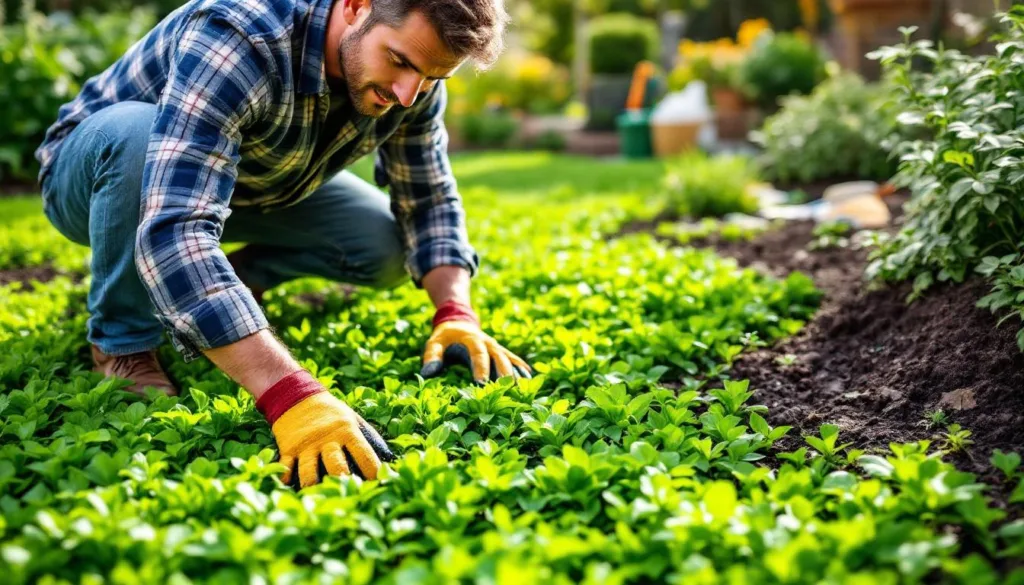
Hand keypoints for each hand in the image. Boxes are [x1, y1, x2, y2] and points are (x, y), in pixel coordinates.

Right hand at [256, 370, 394, 487]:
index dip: (373, 470)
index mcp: (347, 432)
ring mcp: (306, 445)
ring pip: (309, 470)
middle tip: (349, 497)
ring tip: (318, 499)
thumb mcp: (351, 418)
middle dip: (343, 482)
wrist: (298, 396)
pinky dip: (286, 478)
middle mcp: (327, 440)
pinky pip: (286, 466)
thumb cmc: (331, 412)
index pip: (364, 453)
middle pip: (336, 465)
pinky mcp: (289, 449)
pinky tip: (288, 488)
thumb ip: (367, 436)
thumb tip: (388, 457)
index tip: (379, 484)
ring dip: (313, 485)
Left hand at [419, 300, 531, 384]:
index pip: (478, 354)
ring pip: (509, 359)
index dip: (481, 368)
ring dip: (517, 373)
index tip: (482, 384)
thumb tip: (427, 374)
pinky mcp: (501, 351)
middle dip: (504, 373)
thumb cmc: (444, 337)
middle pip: (499, 357)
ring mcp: (496, 346)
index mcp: (472, 339)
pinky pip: (514, 359)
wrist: (459, 321)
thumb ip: (431, 357)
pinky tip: (529, 380)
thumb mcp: (434, 343)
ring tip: (523, 388)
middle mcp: (488, 342)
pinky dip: (521, 368)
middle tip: (508, 389)